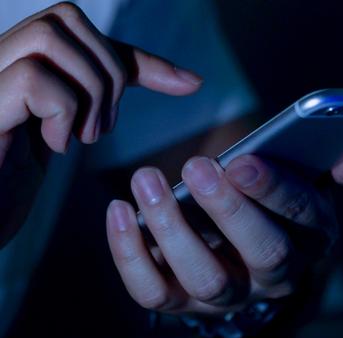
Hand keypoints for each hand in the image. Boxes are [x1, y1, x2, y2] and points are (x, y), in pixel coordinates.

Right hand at [0, 2, 201, 244]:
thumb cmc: (10, 184)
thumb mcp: (63, 131)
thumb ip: (105, 97)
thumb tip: (191, 80)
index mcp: (13, 59)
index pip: (80, 28)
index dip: (136, 56)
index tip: (188, 84)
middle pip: (67, 17)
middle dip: (108, 71)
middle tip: (102, 126)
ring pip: (51, 36)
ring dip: (89, 90)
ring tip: (82, 137)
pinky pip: (34, 78)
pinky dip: (62, 113)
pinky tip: (54, 146)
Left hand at [106, 142, 342, 315]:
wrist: (243, 262)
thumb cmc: (274, 213)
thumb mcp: (308, 189)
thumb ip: (333, 168)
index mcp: (308, 239)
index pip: (301, 217)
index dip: (275, 190)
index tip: (244, 160)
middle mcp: (272, 275)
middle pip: (260, 252)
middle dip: (229, 210)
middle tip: (198, 166)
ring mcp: (224, 294)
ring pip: (203, 276)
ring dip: (171, 228)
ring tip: (146, 179)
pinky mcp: (179, 302)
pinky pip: (152, 291)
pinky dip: (129, 255)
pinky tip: (119, 211)